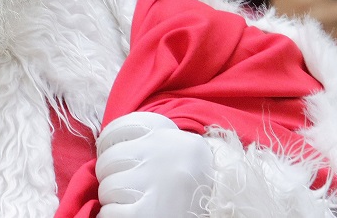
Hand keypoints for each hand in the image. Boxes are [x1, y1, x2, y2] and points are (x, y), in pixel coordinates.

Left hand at [96, 111, 212, 217]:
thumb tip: (105, 150)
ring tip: (135, 204)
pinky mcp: (147, 213)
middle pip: (109, 160)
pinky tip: (130, 215)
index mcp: (172, 138)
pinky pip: (110, 212)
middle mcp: (165, 155)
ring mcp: (156, 183)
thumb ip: (150, 144)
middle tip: (128, 189)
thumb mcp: (181, 155)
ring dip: (114, 200)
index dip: (108, 145)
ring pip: (107, 187)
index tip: (114, 158)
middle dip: (112, 176)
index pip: (120, 128)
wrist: (231, 209)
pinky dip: (113, 216)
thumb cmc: (199, 187)